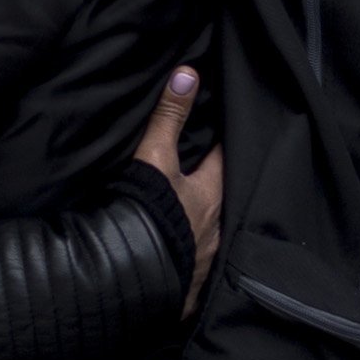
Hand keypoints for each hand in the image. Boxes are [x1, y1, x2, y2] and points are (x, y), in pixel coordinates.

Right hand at [132, 65, 220, 313]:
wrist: (131, 278)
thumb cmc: (148, 213)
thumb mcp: (155, 159)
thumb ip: (169, 118)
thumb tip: (188, 73)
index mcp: (214, 195)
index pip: (227, 160)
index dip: (225, 144)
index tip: (224, 130)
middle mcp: (220, 229)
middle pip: (224, 199)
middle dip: (218, 188)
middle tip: (210, 174)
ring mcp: (208, 259)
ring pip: (215, 233)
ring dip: (208, 224)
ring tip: (199, 214)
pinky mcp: (192, 286)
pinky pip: (199, 264)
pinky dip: (195, 256)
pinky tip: (186, 255)